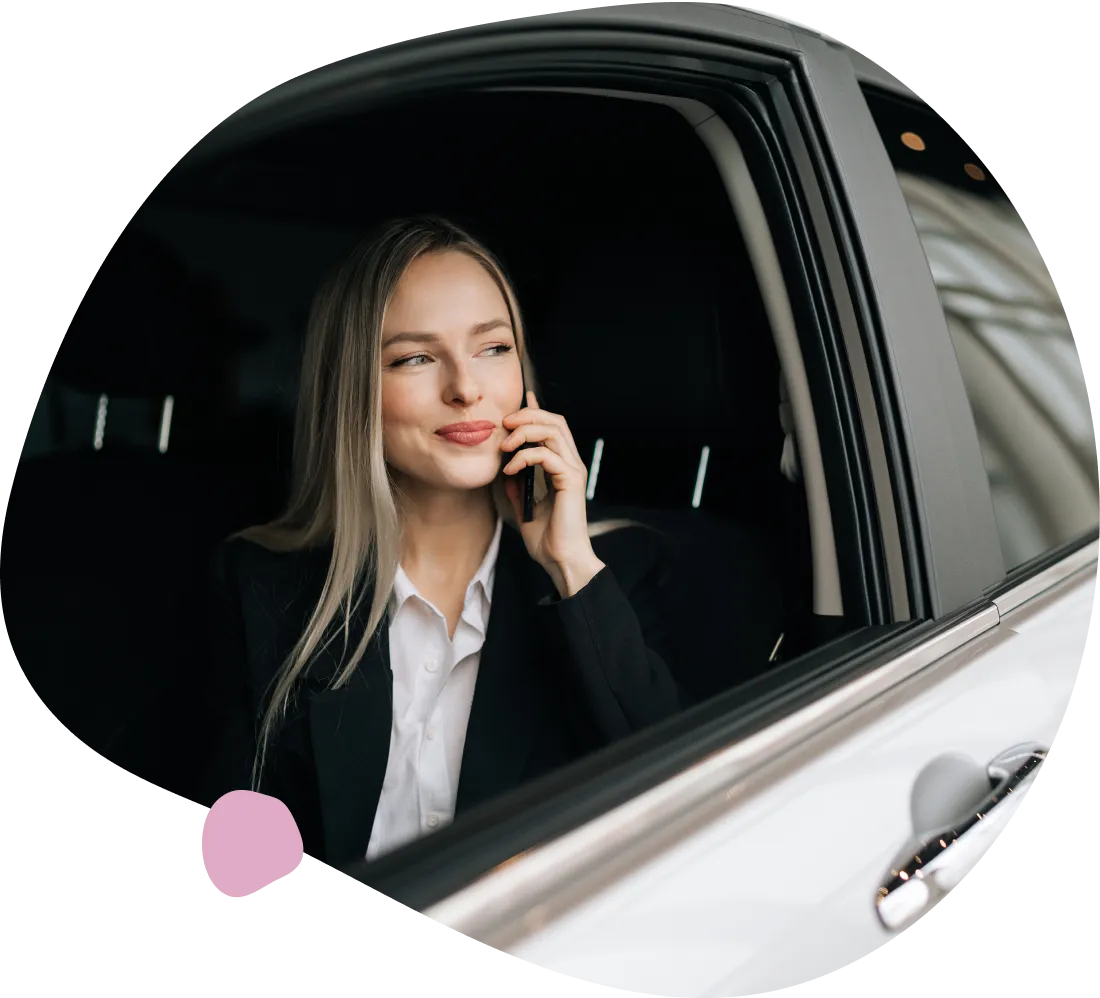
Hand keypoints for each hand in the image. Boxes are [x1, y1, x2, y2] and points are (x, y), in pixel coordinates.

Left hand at [501, 391, 604, 597]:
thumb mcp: (525, 508)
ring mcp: (574, 471)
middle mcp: (572, 464)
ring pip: (553, 431)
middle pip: (556, 421)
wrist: (561, 561)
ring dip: (525, 431)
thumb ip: (518, 487)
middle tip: (504, 423)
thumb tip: (505, 470)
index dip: (535, 413)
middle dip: (528, 415)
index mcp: (564, 468)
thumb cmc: (547, 539)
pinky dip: (524, 457)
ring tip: (505, 445)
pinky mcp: (571, 481)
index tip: (513, 409)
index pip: (553, 429)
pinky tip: (510, 469)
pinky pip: (546, 455)